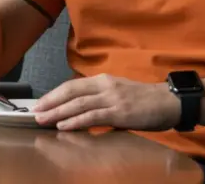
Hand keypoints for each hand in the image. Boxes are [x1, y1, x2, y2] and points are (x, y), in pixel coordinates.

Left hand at [31, 73, 179, 130]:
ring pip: (78, 104)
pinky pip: (92, 116)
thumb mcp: (118, 92)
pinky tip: (64, 126)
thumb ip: (100, 98)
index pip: (72, 85)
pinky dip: (75, 121)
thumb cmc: (145, 100)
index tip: (40, 102)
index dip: (54, 94)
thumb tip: (79, 109)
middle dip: (50, 102)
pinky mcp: (119, 112)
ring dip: (58, 112)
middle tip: (35, 112)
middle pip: (71, 92)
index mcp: (103, 80)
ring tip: (43, 120)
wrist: (169, 102)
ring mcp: (112, 98)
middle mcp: (105, 86)